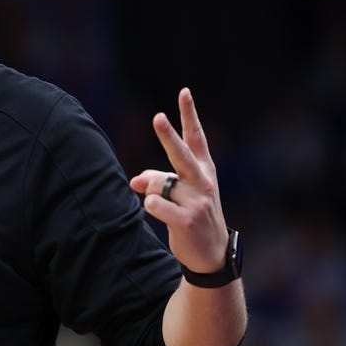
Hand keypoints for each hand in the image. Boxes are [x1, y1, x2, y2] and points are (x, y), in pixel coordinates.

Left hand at [129, 87, 228, 273]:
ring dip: (152, 193)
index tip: (184, 92)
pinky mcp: (187, 220)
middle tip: (157, 117)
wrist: (212, 253)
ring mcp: (197, 200)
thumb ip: (157, 180)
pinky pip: (154, 204)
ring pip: (158, 184)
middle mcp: (203, 181)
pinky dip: (151, 207)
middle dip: (168, 135)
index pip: (196, 136)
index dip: (189, 114)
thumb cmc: (194, 215)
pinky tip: (165, 217)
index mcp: (204, 169)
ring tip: (166, 207)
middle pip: (181, 153)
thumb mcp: (182, 193)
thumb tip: (134, 181)